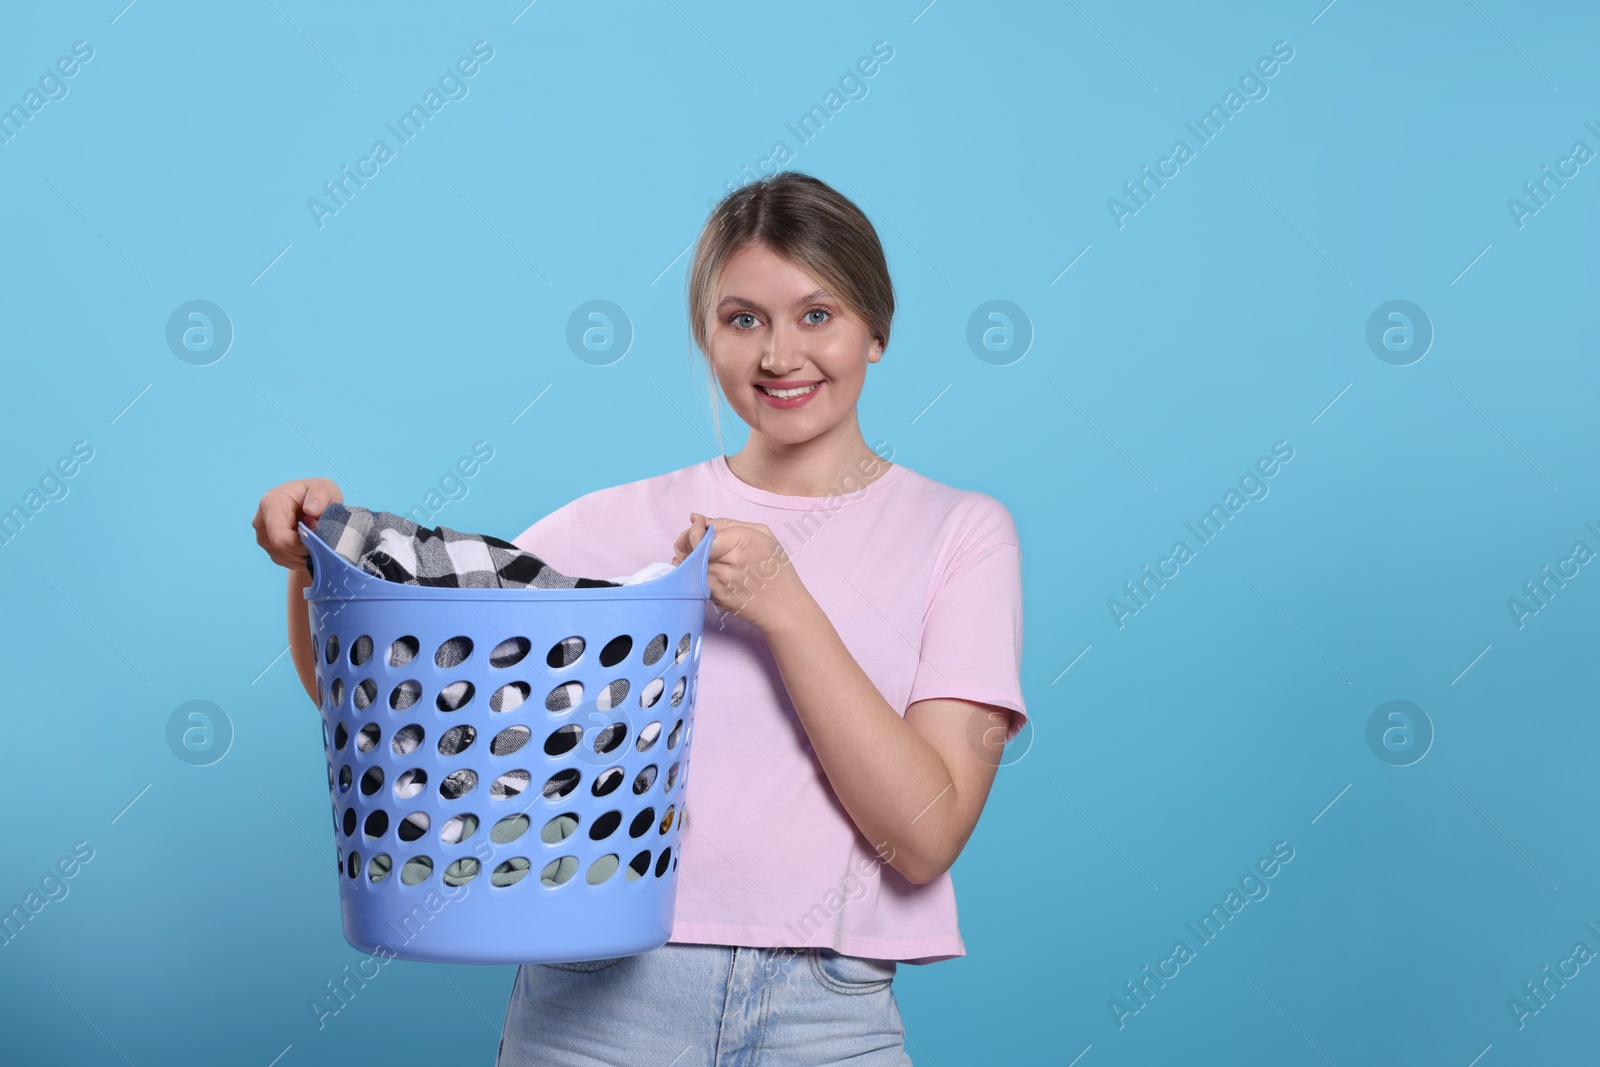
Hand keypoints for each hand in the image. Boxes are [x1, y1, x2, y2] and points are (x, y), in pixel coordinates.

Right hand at [252, 477, 342, 571]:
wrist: (312, 505)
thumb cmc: (318, 496)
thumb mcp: (324, 489)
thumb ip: (320, 496)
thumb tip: (311, 510)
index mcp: (270, 503)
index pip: (280, 537)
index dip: (302, 545)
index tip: (319, 538)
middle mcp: (260, 522)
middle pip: (281, 548)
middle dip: (305, 549)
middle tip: (321, 537)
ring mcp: (262, 536)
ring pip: (284, 556)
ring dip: (304, 554)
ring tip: (316, 538)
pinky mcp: (268, 548)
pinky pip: (285, 561)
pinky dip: (301, 558)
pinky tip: (309, 545)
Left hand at [671, 512, 808, 633]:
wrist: (783, 606)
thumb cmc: (776, 567)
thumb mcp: (762, 534)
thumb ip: (727, 523)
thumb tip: (696, 518)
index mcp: (744, 542)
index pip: (702, 536)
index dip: (694, 530)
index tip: (698, 526)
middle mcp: (730, 563)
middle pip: (692, 549)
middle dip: (687, 541)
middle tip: (693, 538)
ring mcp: (720, 582)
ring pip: (689, 564)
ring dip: (688, 557)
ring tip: (698, 553)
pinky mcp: (715, 597)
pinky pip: (693, 579)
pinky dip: (692, 571)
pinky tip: (701, 568)